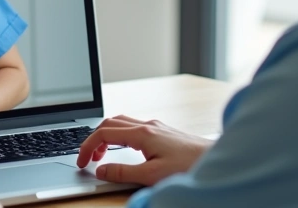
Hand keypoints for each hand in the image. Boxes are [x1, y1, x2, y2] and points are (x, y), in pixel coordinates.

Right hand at [76, 116, 212, 185]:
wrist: (215, 160)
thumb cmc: (189, 166)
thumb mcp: (151, 175)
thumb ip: (123, 172)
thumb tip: (101, 169)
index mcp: (142, 133)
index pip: (104, 133)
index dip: (87, 146)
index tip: (81, 162)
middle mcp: (148, 125)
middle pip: (110, 123)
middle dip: (94, 139)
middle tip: (88, 158)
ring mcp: (156, 126)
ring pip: (121, 122)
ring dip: (107, 135)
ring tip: (102, 155)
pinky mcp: (163, 131)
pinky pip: (133, 126)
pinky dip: (120, 135)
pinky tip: (124, 149)